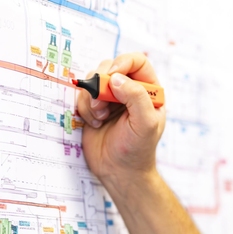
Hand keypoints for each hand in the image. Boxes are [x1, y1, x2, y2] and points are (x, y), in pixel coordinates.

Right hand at [76, 53, 165, 196]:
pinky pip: (83, 94)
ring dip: (92, 98)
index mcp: (148, 91)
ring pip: (93, 79)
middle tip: (102, 105)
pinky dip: (85, 107)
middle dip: (101, 83)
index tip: (112, 76)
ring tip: (100, 117)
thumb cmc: (138, 150)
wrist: (119, 172)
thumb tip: (116, 78)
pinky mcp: (94, 107)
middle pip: (110, 66)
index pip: (137, 61)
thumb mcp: (145, 124)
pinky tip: (95, 123)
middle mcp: (129, 91)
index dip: (123, 63)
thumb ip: (136, 97)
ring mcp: (110, 98)